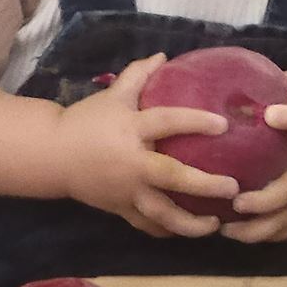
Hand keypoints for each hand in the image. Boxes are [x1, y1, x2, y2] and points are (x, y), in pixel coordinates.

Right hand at [56, 55, 236, 237]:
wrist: (53, 155)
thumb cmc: (85, 121)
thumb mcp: (111, 96)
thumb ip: (137, 75)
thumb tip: (163, 55)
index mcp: (131, 130)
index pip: (168, 122)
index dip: (196, 122)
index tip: (224, 125)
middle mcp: (132, 164)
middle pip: (171, 177)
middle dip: (203, 184)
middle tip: (233, 188)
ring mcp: (126, 191)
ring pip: (161, 213)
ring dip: (190, 223)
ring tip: (216, 224)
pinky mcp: (120, 209)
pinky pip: (147, 225)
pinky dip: (167, 230)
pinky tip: (188, 231)